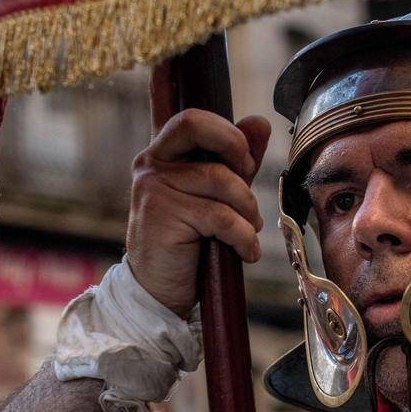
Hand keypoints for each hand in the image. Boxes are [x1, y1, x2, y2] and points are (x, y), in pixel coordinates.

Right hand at [126, 70, 271, 318]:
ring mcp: (153, 189)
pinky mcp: (162, 217)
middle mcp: (152, 165)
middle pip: (196, 126)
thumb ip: (234, 159)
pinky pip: (221, 217)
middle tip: (249, 178)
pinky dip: (244, 237)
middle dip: (235, 148)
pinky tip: (245, 252)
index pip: (193, 119)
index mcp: (162, 154)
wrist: (159, 292)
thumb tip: (259, 121)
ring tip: (249, 230)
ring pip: (220, 180)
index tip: (245, 163)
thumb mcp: (215, 196)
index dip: (228, 133)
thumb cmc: (189, 242)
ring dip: (247, 209)